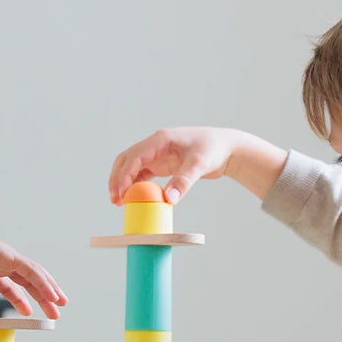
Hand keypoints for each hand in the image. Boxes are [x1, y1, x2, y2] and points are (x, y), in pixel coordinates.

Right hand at [0, 210, 66, 341]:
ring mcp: (4, 257)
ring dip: (49, 289)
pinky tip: (52, 295)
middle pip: (28, 281)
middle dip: (43, 296)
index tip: (29, 312)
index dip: (21, 299)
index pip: (10, 286)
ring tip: (61, 303)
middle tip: (55, 312)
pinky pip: (31, 270)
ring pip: (34, 274)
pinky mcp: (7, 255)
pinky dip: (43, 282)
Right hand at [109, 127, 241, 204]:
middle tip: (114, 199)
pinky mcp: (161, 163)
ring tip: (119, 201)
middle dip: (117, 179)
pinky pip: (142, 173)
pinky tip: (132, 198)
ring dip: (123, 182)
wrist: (226, 147)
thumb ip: (183, 182)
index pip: (134, 156)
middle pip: (126, 160)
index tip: (119, 193)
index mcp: (161, 140)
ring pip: (131, 166)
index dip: (124, 175)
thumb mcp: (199, 165)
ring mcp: (157, 154)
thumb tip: (168, 200)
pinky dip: (134, 184)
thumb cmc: (214, 149)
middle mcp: (155, 145)